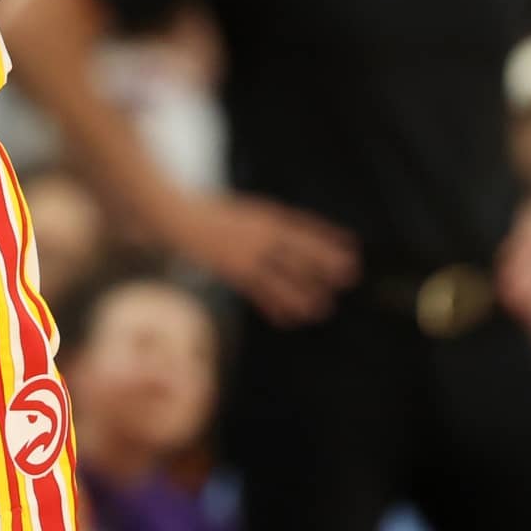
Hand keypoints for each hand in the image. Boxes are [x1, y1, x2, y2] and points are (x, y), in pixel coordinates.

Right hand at [175, 194, 358, 324]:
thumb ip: (265, 225)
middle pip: (300, 252)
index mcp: (266, 216)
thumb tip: (287, 234)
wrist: (178, 217)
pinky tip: (287, 318)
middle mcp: (261, 235)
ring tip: (323, 308)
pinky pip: (258, 291)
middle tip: (349, 276)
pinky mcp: (233, 271)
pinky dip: (274, 306)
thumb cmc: (209, 212)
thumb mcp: (244, 211)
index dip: (329, 238)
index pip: (305, 227)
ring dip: (304, 293)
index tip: (351, 246)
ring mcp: (248, 254)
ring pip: (282, 276)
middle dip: (325, 265)